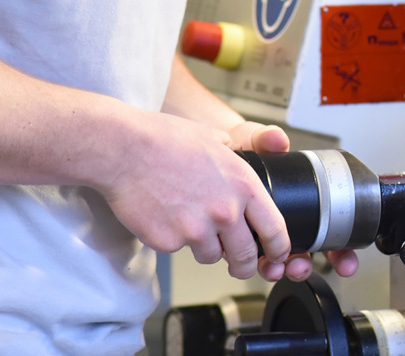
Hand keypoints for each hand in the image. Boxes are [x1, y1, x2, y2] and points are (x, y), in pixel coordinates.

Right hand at [99, 112, 289, 280]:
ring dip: (205, 247)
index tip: (277, 254)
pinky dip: (174, 239)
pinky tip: (165, 216)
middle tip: (239, 264)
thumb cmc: (167, 140)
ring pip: (211, 256)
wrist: (125, 150)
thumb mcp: (216, 140)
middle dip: (244, 264)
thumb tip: (241, 161)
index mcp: (244, 185)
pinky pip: (179, 249)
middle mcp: (225, 211)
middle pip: (246, 256)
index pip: (274, 229)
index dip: (279, 248)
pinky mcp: (168, 242)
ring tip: (189, 220)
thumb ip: (235, 158)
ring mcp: (196, 230)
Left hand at [225, 121, 359, 281]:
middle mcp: (285, 218)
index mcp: (297, 196)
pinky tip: (255, 262)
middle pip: (308, 251)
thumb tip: (277, 140)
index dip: (340, 249)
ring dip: (282, 269)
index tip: (345, 262)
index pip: (329, 228)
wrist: (207, 151)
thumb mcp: (252, 139)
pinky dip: (258, 265)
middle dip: (308, 265)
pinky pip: (255, 260)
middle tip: (301, 267)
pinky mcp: (241, 238)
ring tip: (277, 267)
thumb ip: (266, 138)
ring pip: (281, 261)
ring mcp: (263, 231)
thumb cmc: (236, 147)